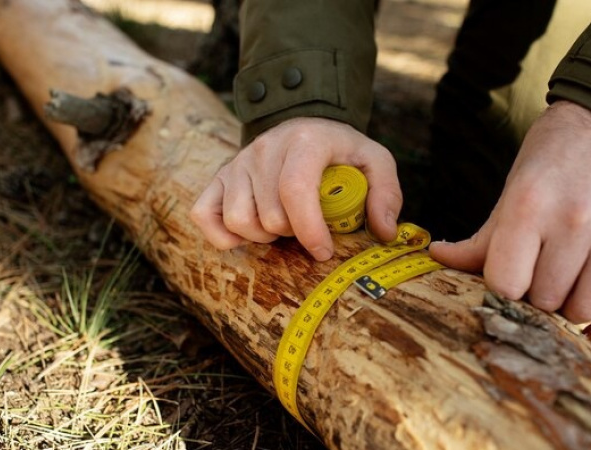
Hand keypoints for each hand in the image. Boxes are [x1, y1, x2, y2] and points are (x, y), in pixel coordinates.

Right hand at [190, 117, 402, 260]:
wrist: (305, 126)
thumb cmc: (340, 151)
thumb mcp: (374, 161)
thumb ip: (386, 193)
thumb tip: (384, 232)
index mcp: (305, 140)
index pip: (296, 190)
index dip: (309, 229)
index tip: (324, 251)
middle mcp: (264, 148)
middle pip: (269, 215)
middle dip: (292, 233)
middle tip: (307, 226)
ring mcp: (238, 162)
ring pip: (238, 221)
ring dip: (263, 236)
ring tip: (282, 226)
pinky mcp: (219, 177)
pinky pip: (205, 215)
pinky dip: (224, 236)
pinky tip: (249, 234)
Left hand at [429, 101, 590, 343]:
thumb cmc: (553, 159)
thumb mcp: (513, 191)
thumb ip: (481, 237)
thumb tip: (435, 259)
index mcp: (530, 206)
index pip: (505, 283)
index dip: (501, 289)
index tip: (506, 280)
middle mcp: (576, 221)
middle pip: (545, 300)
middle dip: (535, 298)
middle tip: (536, 280)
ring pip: (586, 309)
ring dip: (569, 311)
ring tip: (563, 291)